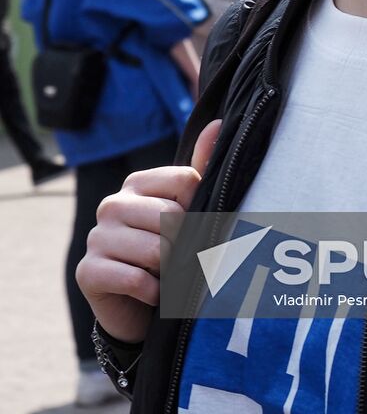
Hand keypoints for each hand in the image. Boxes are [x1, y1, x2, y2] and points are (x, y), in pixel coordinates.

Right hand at [76, 119, 221, 343]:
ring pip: (156, 250)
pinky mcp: (87, 271)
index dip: (199, 209)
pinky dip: (153, 292)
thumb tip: (216, 123)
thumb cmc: (168, 250)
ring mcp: (96, 236)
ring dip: (170, 271)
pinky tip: (151, 292)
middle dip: (185, 244)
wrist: (138, 307)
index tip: (192, 225)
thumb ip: (201, 168)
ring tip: (165, 273)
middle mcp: (112, 204)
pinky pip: (136, 279)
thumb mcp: (187, 209)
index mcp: (137, 183)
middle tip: (179, 257)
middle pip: (173, 217)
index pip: (186, 181)